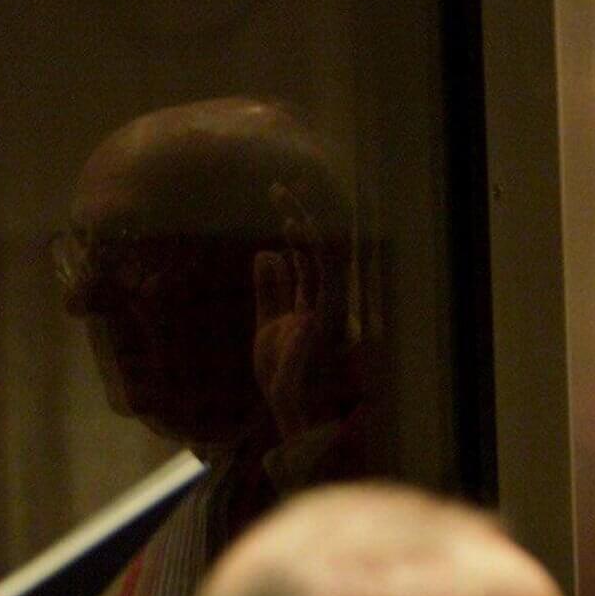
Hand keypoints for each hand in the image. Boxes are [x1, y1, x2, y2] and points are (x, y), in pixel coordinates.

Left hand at [253, 184, 355, 443]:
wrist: (294, 411)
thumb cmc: (285, 375)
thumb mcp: (268, 324)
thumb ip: (271, 290)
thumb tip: (267, 253)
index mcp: (311, 301)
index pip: (305, 255)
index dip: (294, 226)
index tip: (278, 199)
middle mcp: (323, 299)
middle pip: (316, 247)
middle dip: (301, 213)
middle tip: (280, 184)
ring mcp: (327, 306)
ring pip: (322, 253)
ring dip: (303, 220)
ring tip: (283, 193)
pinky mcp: (325, 314)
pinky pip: (322, 272)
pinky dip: (309, 247)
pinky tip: (292, 224)